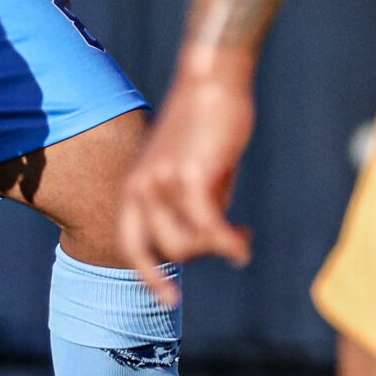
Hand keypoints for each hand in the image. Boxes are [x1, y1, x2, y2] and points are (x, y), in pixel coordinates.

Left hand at [117, 63, 257, 305]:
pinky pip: (209, 229)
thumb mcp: (191, 166)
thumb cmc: (207, 120)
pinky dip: (229, 244)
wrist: (212, 77)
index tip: (170, 299)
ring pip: (188, 244)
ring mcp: (162, 183)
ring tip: (240, 235)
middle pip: (168, 250)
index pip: (132, 244)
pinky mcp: (189, 177)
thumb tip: (210, 240)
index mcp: (136, 185)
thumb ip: (190, 202)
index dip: (149, 275)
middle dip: (202, 254)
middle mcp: (140, 187)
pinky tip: (243, 246)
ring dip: (218, 247)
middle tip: (232, 240)